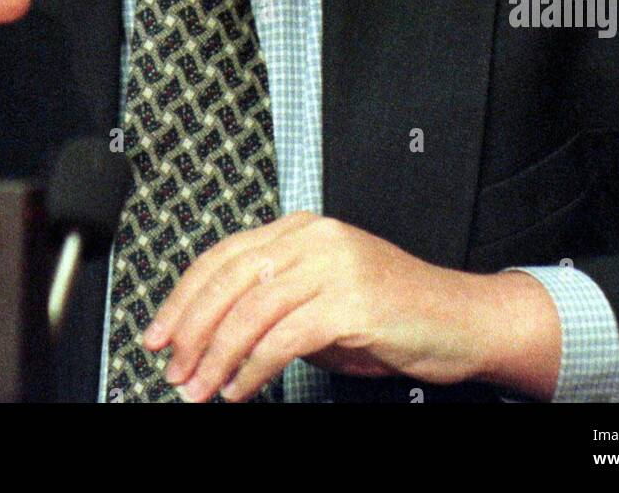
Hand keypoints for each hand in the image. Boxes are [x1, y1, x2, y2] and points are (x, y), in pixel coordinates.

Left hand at [143, 213, 560, 402]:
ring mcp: (333, 265)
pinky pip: (283, 338)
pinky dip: (252, 369)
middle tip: (171, 367)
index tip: (158, 332)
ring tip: (198, 389)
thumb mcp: (323, 297)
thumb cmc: (393, 313)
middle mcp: (314, 237)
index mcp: (301, 228)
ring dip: (215, 356)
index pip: (223, 255)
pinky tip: (239, 390)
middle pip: (229, 279)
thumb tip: (211, 337)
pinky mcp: (350, 302)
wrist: (461, 319)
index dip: (183, 296)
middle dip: (190, 329)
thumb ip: (274, 302)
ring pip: (250, 309)